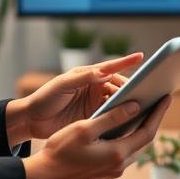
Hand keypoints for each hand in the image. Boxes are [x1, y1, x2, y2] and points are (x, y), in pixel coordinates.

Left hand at [7, 53, 143, 144]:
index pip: (111, 67)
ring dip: (128, 104)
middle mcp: (95, 87)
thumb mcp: (63, 85)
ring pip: (117, 102)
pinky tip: (129, 122)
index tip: (141, 56)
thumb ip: (83, 77)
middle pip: (119, 87)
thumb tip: (102, 71)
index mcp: (89, 75)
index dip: (126, 62)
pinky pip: (111, 117)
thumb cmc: (45, 97)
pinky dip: (120, 118)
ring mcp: (95, 103)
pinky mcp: (94, 118)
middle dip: (132, 88)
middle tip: (147, 91)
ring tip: (143, 106)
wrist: (33, 120)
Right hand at [23, 94, 171, 178]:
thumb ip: (112, 117)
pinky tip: (125, 126)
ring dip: (141, 129)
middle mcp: (119, 165)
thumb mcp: (85, 128)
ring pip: (135, 147)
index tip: (167, 98)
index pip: (147, 131)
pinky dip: (130, 137)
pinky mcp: (105, 172)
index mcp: (117, 153)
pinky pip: (125, 152)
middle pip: (145, 140)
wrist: (43, 175)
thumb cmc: (60, 150)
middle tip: (159, 101)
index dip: (159, 113)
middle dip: (153, 120)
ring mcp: (112, 171)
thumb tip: (135, 106)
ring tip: (145, 110)